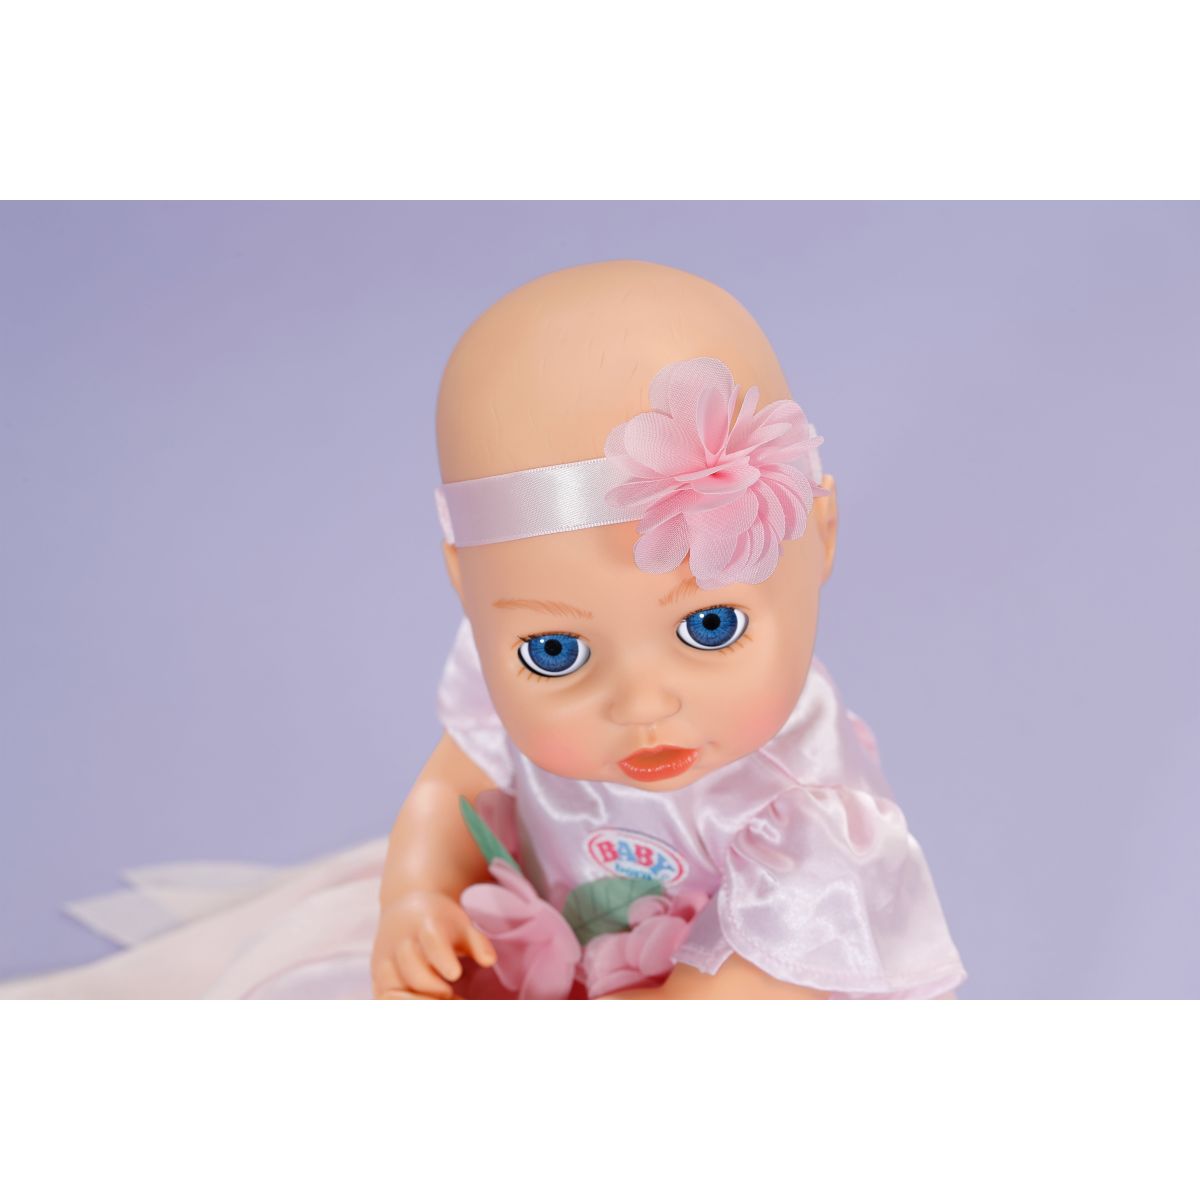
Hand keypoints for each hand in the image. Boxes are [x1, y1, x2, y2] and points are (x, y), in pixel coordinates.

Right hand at [371, 890, 496, 999]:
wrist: (403, 910)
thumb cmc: (439, 923)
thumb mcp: (461, 925)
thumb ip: (477, 942)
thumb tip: (489, 961)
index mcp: (424, 923)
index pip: (432, 942)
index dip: (442, 958)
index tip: (456, 974)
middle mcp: (399, 944)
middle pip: (415, 974)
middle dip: (437, 992)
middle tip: (461, 1000)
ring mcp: (384, 965)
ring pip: (394, 995)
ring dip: (421, 1006)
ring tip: (446, 1005)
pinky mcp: (377, 982)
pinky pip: (385, 1005)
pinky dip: (408, 1010)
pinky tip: (431, 1008)